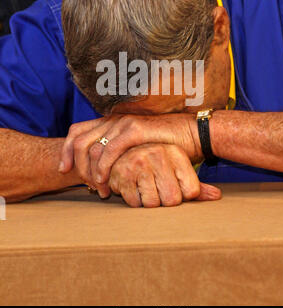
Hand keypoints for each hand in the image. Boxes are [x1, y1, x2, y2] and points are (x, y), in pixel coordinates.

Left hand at [59, 114, 201, 192]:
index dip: (66, 151)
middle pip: (78, 140)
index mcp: (111, 121)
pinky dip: (103, 167)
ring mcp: (123, 123)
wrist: (193, 133)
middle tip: (83, 184)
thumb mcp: (136, 147)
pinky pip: (110, 149)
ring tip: (98, 188)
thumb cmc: (166, 144)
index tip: (64, 170)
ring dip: (89, 171)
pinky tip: (105, 181)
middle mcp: (114, 120)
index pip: (77, 131)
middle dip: (75, 165)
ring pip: (91, 146)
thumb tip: (101, 168)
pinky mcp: (135, 130)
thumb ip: (119, 153)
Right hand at [109, 143, 220, 206]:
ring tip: (145, 187)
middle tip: (158, 189)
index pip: (191, 191)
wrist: (123, 151)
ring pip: (152, 203)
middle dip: (164, 201)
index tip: (174, 187)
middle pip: (172, 200)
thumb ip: (197, 185)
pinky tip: (133, 187)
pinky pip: (134, 202)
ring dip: (148, 201)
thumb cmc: (156, 165)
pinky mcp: (122, 173)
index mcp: (176, 153)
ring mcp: (139, 162)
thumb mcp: (178, 170)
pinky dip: (134, 200)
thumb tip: (217, 196)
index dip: (183, 195)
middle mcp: (158, 154)